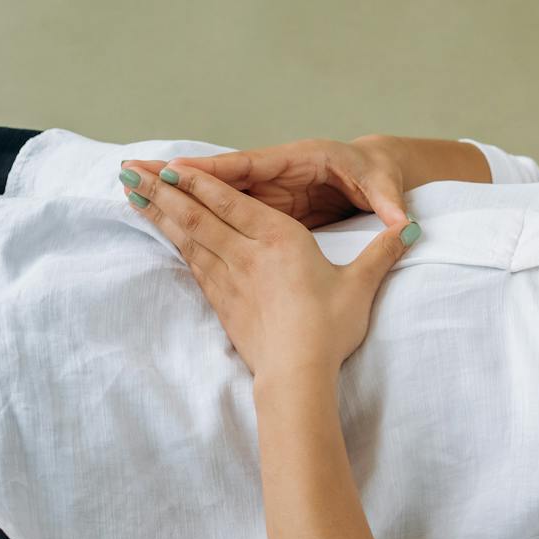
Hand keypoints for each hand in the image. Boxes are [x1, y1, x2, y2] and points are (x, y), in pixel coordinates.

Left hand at [117, 159, 419, 377]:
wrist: (298, 374)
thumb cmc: (329, 328)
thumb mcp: (360, 285)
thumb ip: (381, 253)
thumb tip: (409, 230)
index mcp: (280, 241)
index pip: (232, 203)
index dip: (200, 182)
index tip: (171, 163)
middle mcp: (248, 254)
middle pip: (197, 215)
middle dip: (163, 190)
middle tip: (129, 170)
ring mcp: (230, 279)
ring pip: (187, 237)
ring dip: (158, 213)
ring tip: (131, 193)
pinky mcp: (222, 303)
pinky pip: (192, 264)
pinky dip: (172, 244)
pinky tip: (162, 234)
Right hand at [118, 135, 413, 230]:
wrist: (381, 171)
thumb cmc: (382, 175)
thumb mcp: (386, 186)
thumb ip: (388, 202)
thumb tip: (401, 220)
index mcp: (300, 160)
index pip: (251, 164)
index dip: (215, 169)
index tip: (179, 171)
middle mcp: (276, 169)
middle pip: (220, 173)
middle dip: (178, 173)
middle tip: (131, 171)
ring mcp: (268, 186)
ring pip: (215, 189)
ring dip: (177, 189)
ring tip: (131, 188)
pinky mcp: (266, 203)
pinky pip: (224, 206)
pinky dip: (194, 207)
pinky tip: (162, 213)